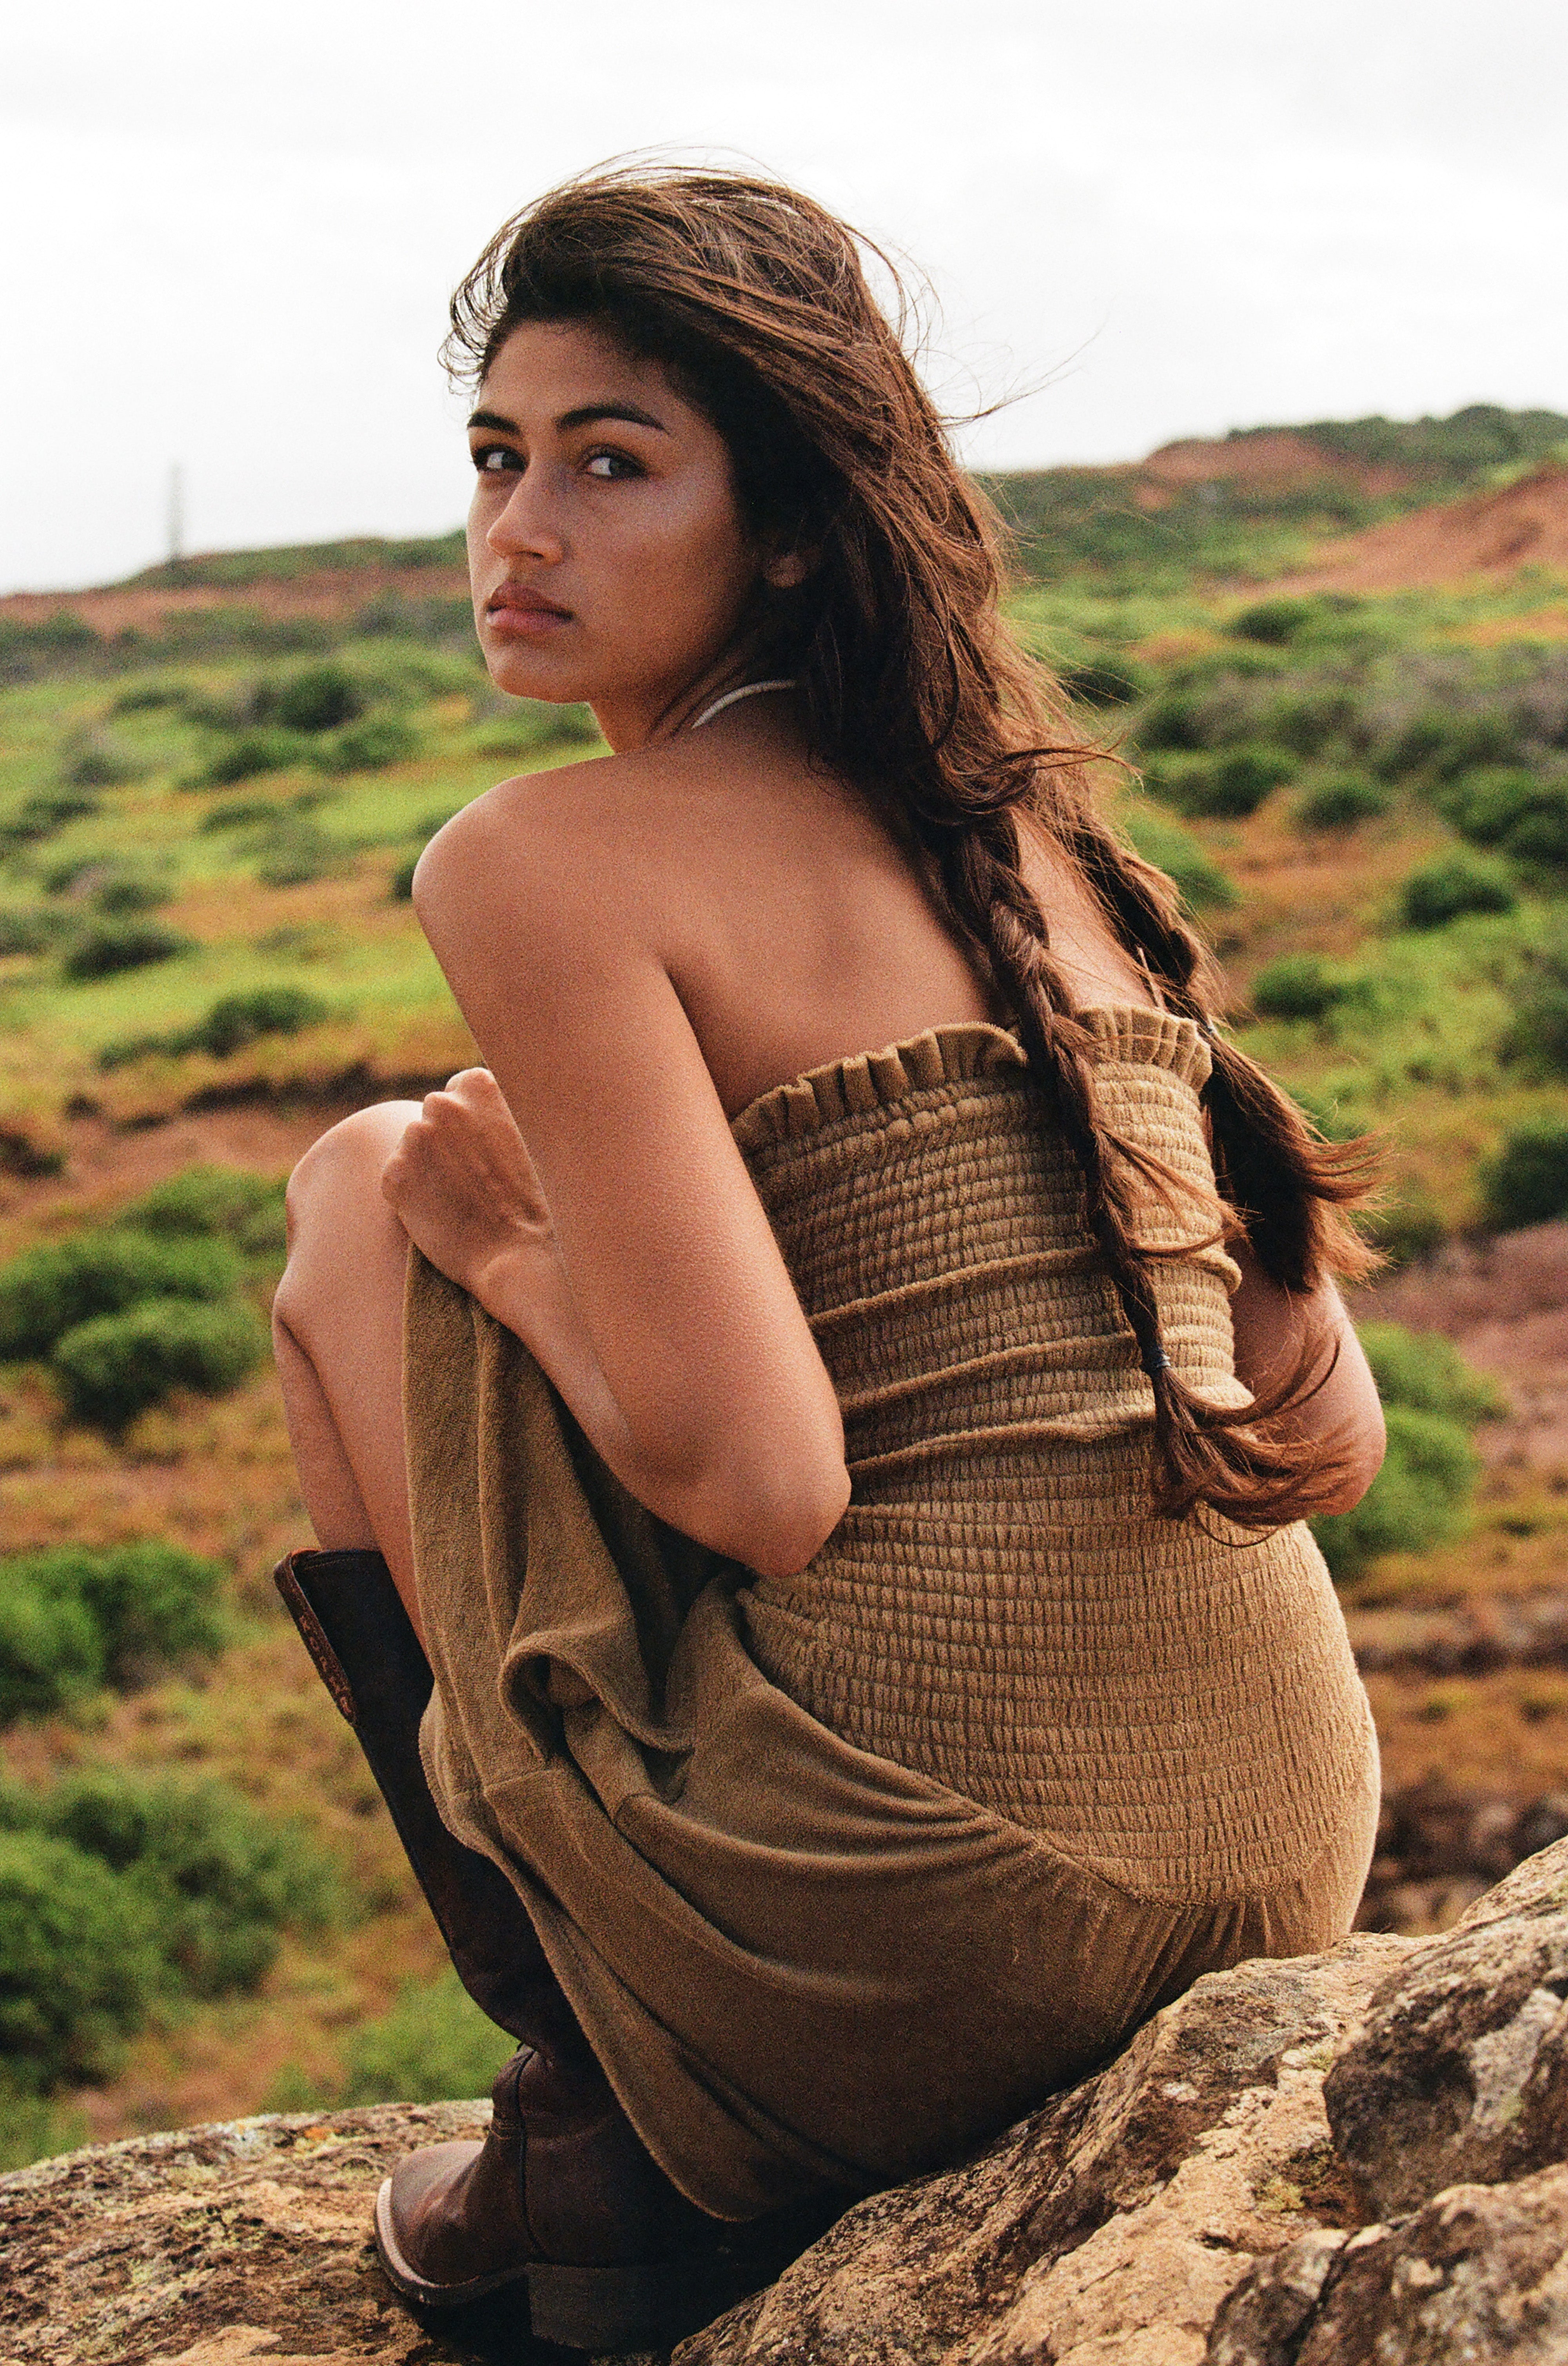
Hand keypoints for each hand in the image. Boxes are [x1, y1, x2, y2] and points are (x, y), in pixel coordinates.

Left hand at [381, 1068, 556, 1306]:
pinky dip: (413, 1194)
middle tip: (475, 1177)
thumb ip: (502, 1110)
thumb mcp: (534, 1134)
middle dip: (448, 1141)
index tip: (487, 1148)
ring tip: (462, 1198)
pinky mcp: (394, 1177)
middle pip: (436, 1116)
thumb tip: (484, 1107)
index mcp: (480, 1085)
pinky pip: (397, 1178)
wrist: (521, 1256)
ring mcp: (414, 1139)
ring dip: (429, 1166)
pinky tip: (443, 1213)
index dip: (474, 1123)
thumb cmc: (540, 1200)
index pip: (461, 1090)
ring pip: (414, 1147)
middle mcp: (442, 1104)